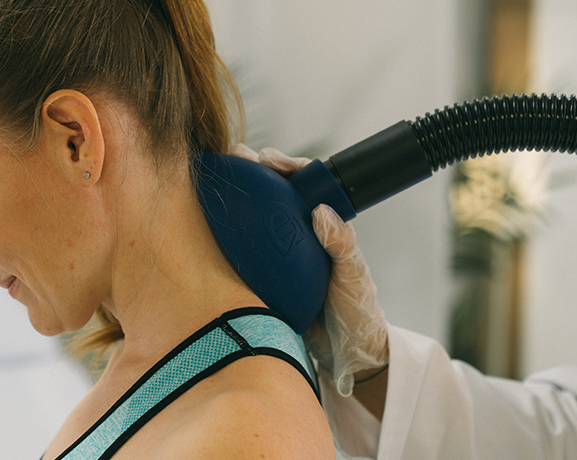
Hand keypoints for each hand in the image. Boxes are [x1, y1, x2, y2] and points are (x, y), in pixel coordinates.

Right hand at [230, 144, 389, 396]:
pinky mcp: (268, 277)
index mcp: (327, 229)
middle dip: (256, 172)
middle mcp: (303, 237)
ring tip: (218, 180)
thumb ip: (341, 246)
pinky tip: (211, 228)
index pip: (308, 186)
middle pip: (277, 195)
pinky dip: (231, 236)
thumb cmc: (357, 313)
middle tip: (236, 160)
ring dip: (241, 198)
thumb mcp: (354, 277)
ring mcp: (283, 257)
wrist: (346, 354)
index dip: (288, 167)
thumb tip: (322, 212)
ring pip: (259, 219)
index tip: (269, 161)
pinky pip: (248, 252)